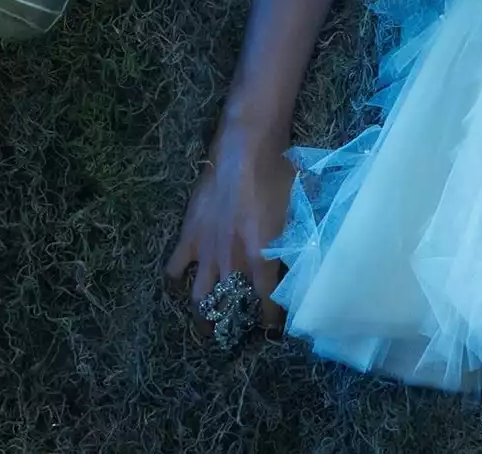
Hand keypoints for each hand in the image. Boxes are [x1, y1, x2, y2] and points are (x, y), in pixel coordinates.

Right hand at [165, 124, 296, 339]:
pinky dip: (177, 278)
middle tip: (233, 333)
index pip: (266, 301)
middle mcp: (232, 262)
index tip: (272, 327)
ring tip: (205, 325)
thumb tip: (307, 257)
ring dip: (202, 314)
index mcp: (262, 258)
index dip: (269, 319)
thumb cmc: (279, 174)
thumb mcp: (297, 210)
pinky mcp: (188, 237)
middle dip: (231, 325)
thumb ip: (296, 239)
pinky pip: (175, 268)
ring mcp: (207, 252)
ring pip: (198, 298)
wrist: (245, 148)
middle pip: (228, 307)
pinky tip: (181, 280)